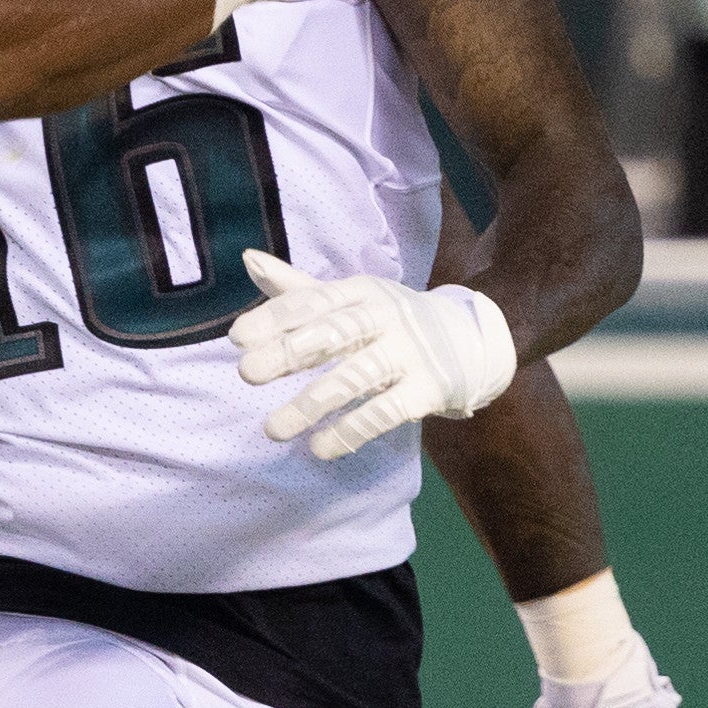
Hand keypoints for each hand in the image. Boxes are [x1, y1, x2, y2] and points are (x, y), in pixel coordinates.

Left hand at [231, 251, 515, 458]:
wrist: (470, 339)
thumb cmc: (390, 319)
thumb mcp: (350, 299)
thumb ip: (298, 289)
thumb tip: (248, 258)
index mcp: (360, 291)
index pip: (314, 301)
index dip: (275, 318)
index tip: (237, 338)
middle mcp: (385, 317)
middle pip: (333, 334)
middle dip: (287, 353)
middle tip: (246, 374)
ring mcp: (409, 353)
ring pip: (355, 378)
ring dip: (310, 405)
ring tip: (272, 430)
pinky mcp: (428, 389)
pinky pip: (385, 412)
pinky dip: (350, 432)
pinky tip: (319, 448)